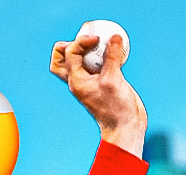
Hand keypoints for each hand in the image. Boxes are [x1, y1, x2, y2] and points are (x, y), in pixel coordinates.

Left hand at [49, 34, 147, 157]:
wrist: (124, 127)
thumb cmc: (115, 110)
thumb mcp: (113, 80)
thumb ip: (112, 57)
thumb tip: (113, 37)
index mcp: (75, 81)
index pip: (70, 53)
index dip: (82, 41)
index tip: (97, 39)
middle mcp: (78, 81)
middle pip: (60, 60)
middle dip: (69, 45)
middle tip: (86, 40)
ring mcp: (89, 82)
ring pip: (76, 62)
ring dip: (85, 50)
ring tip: (100, 42)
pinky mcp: (101, 83)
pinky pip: (94, 65)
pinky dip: (99, 55)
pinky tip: (113, 50)